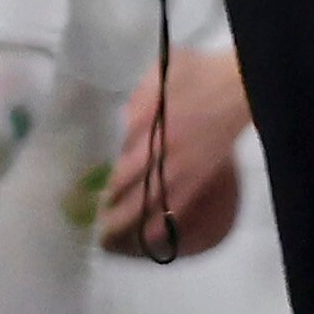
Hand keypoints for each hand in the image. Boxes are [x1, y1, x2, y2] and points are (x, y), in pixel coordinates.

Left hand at [101, 46, 250, 257]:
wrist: (238, 88)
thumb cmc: (195, 74)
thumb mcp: (157, 75)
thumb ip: (135, 97)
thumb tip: (115, 115)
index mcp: (148, 122)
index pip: (114, 155)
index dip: (94, 175)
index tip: (75, 186)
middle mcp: (161, 150)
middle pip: (125, 184)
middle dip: (102, 204)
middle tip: (81, 217)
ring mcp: (180, 169)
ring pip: (147, 202)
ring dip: (123, 220)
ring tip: (103, 234)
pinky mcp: (198, 180)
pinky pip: (175, 209)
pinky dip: (158, 225)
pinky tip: (144, 239)